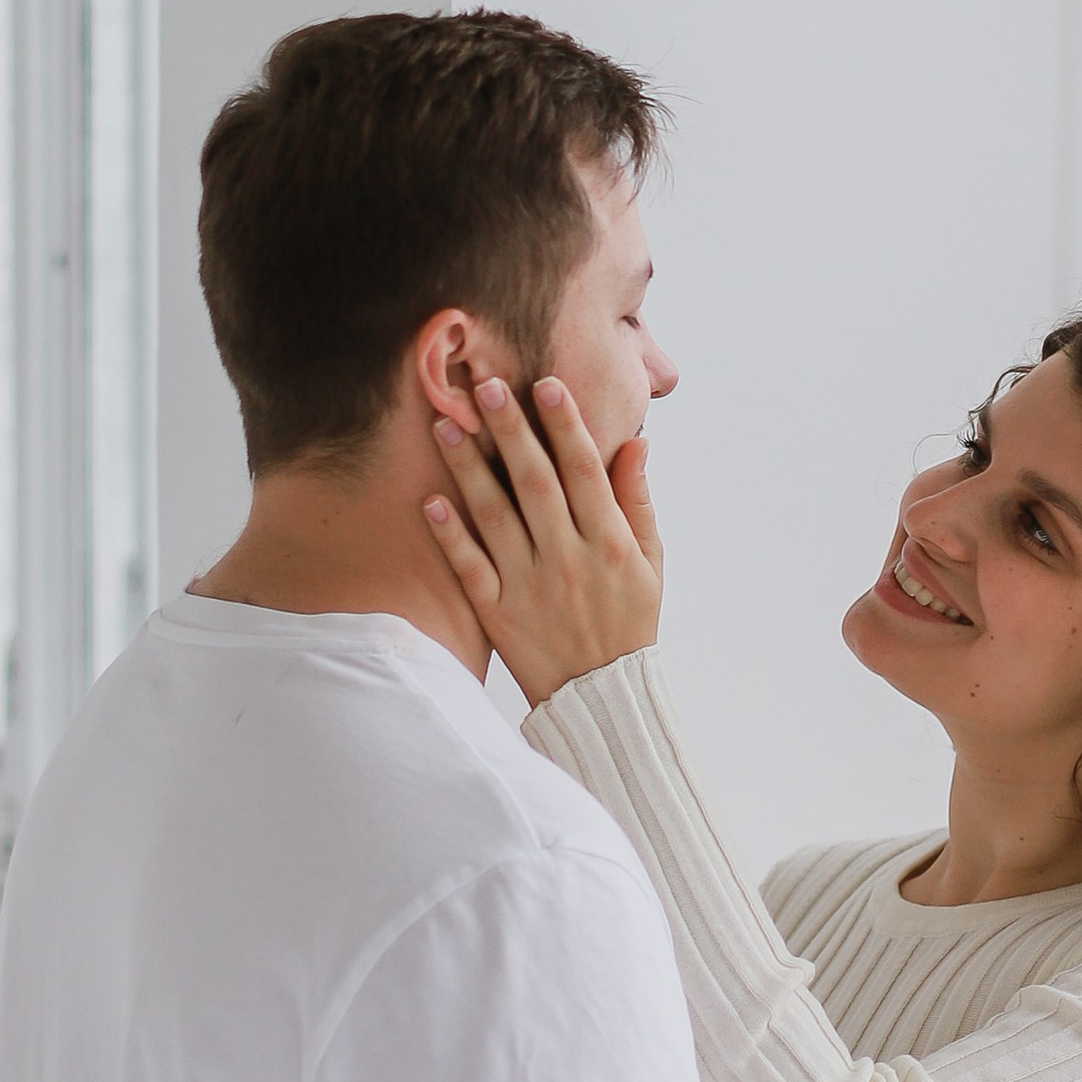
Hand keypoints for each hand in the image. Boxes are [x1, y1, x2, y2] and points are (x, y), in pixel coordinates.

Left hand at [426, 373, 662, 708]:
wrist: (601, 697)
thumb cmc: (629, 622)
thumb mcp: (650, 562)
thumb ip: (637, 501)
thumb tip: (635, 443)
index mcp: (609, 543)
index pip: (584, 472)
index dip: (566, 426)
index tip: (546, 385)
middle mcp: (568, 560)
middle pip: (535, 483)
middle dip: (511, 431)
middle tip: (486, 386)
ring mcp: (529, 587)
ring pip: (495, 517)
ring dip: (469, 469)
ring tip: (446, 426)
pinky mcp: (498, 614)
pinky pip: (470, 569)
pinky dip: (450, 536)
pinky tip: (430, 500)